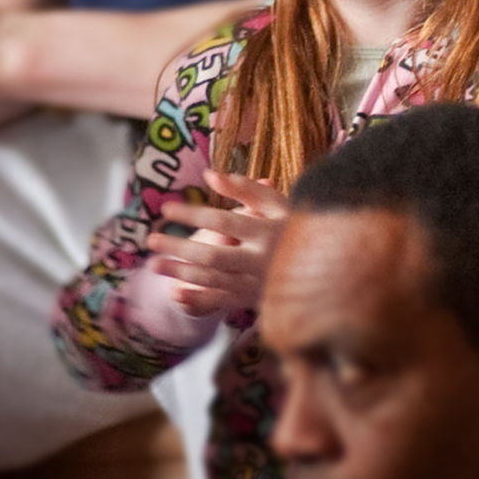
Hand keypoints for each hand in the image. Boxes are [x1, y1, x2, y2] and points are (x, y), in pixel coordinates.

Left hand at [145, 170, 289, 317]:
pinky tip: (175, 294)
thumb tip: (210, 175)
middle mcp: (261, 259)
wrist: (328, 267)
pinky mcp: (254, 299)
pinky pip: (221, 302)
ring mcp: (257, 283)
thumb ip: (246, 189)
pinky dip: (197, 300)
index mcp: (268, 231)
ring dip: (180, 273)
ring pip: (213, 279)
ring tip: (153, 264)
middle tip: (150, 240)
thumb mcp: (279, 203)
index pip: (223, 221)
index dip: (193, 214)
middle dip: (179, 248)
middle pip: (213, 254)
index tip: (167, 209)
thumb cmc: (296, 226)